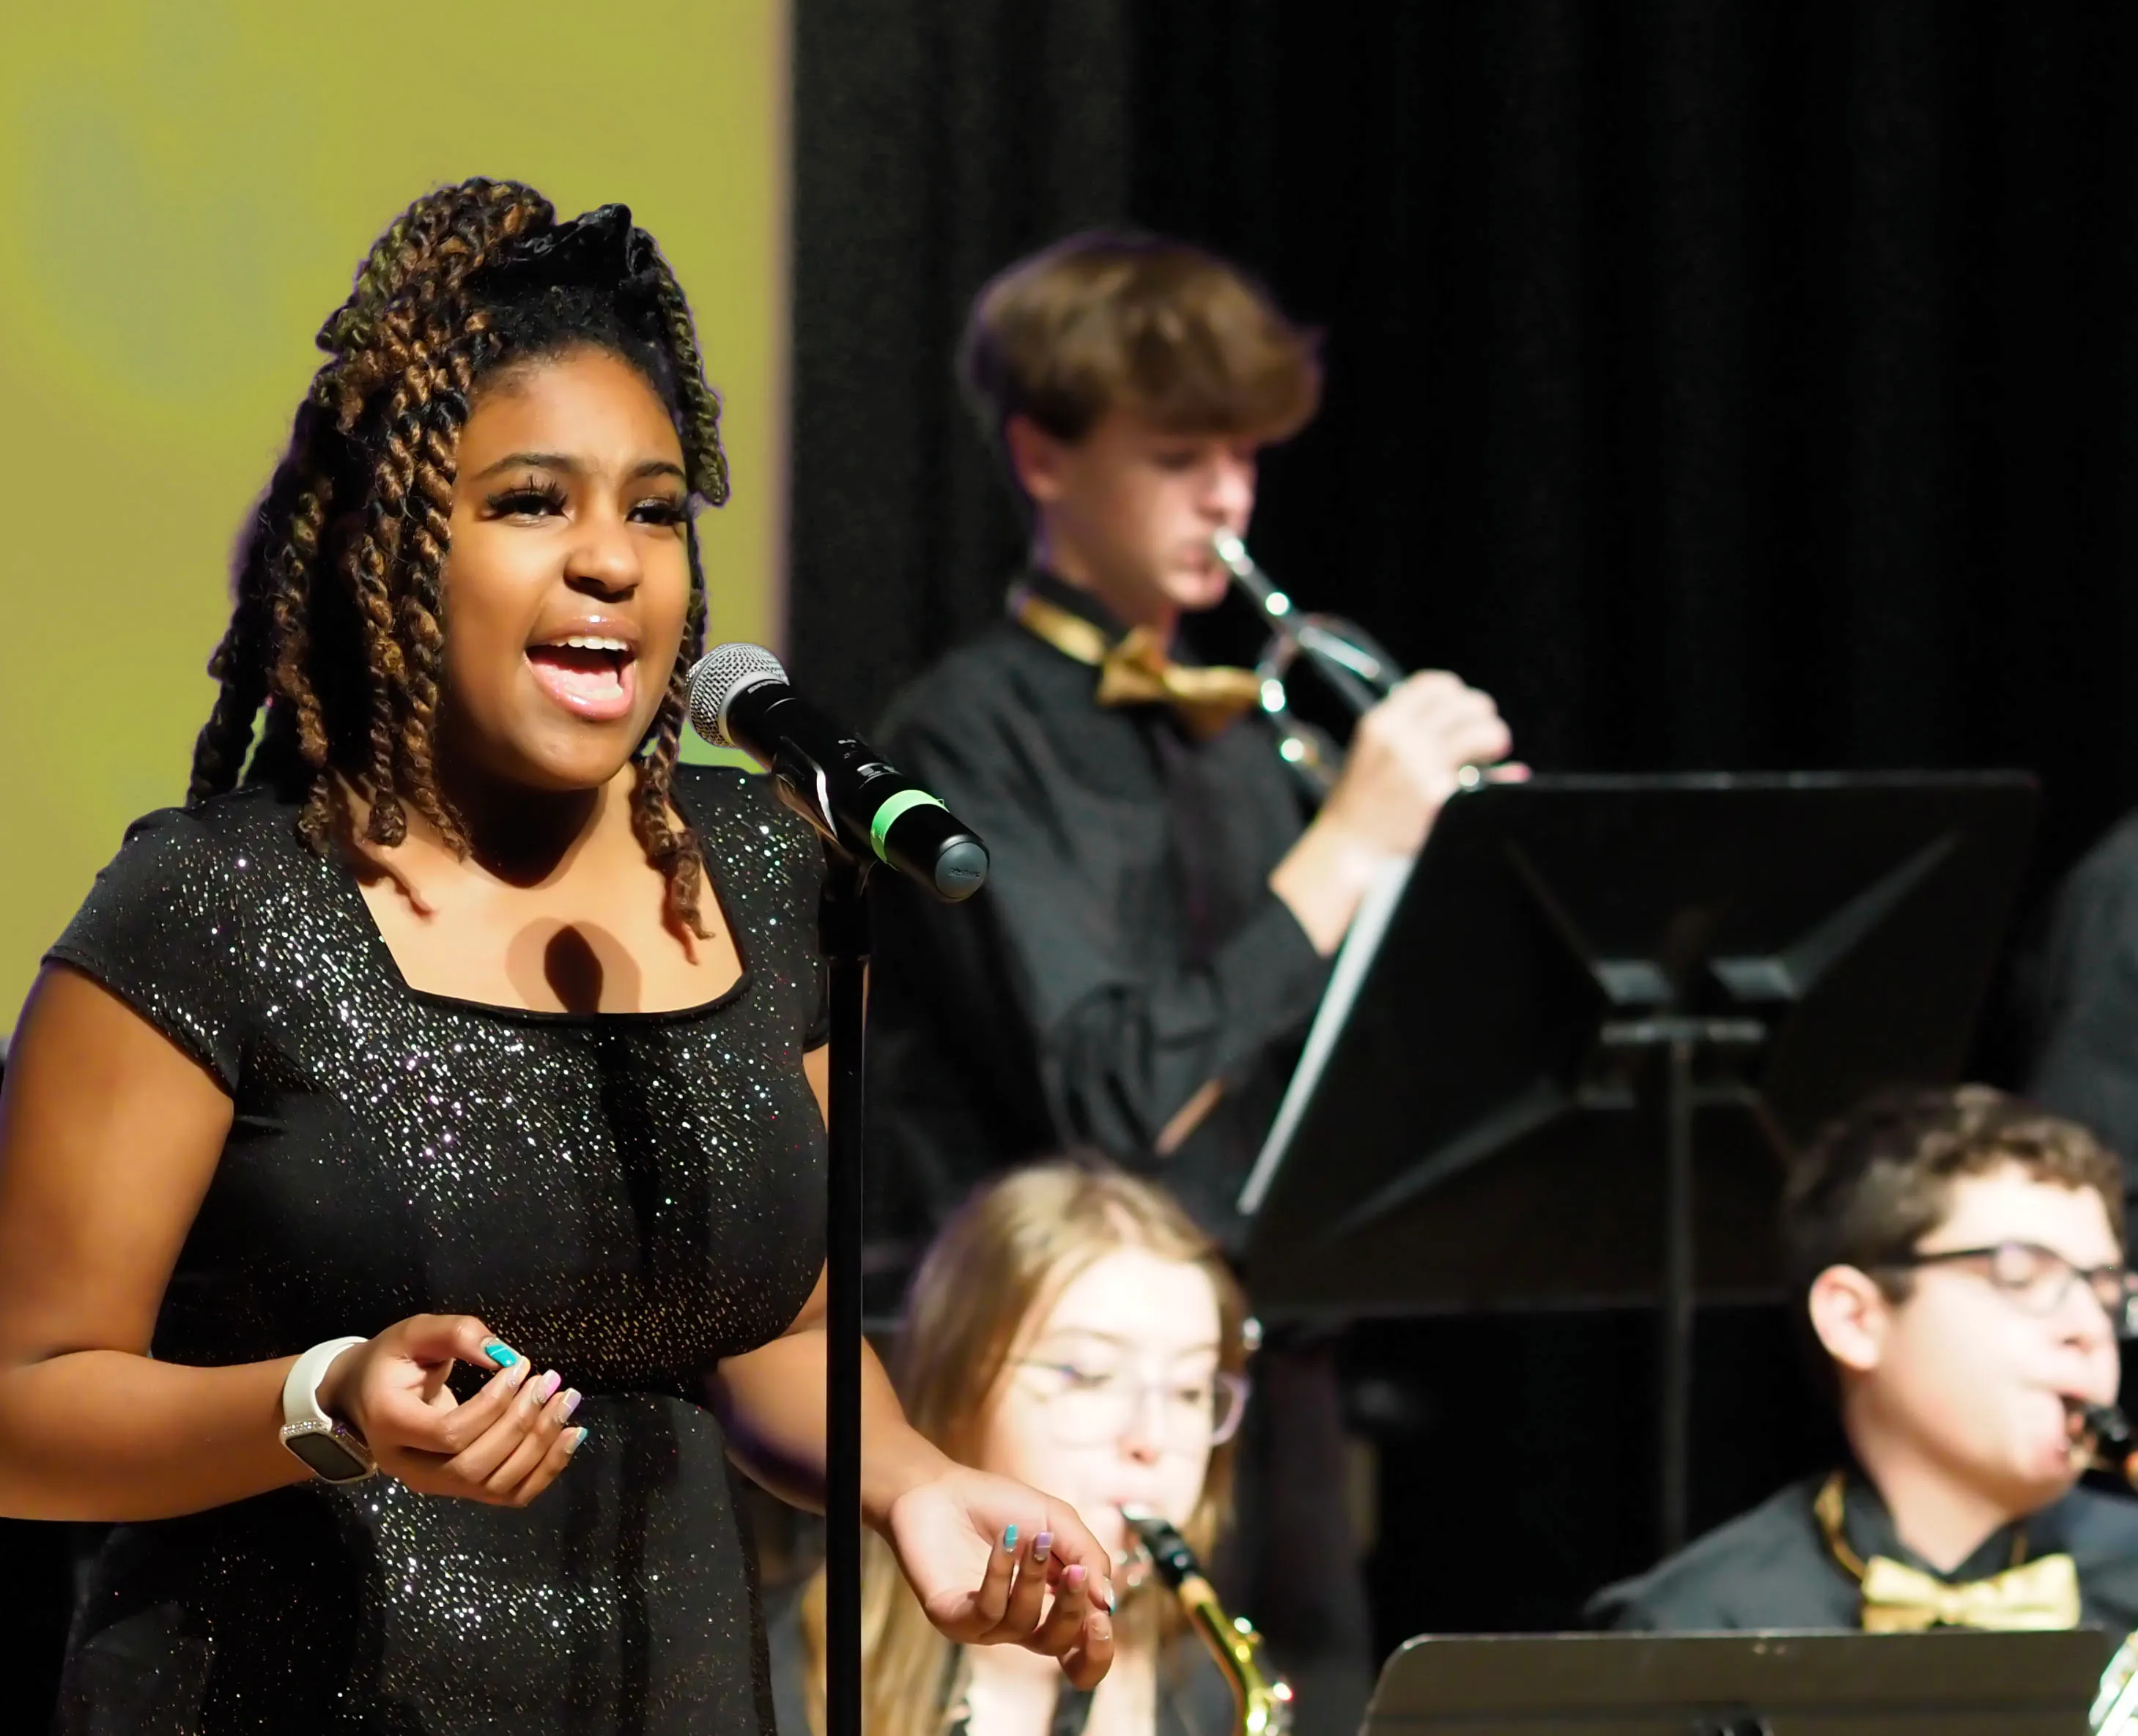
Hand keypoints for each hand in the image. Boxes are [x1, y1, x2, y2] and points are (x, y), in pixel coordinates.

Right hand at [316, 1314, 583, 1506]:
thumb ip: (456, 1334)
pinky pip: (508, 1494)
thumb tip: (503, 1353)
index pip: (450, 1433)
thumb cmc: (391, 1362)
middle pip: (476, 1465)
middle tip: (550, 1383)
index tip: (522, 1367)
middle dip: (522, 1424)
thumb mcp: (414, 1334)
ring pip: (496, 1485)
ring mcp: (436, 1484)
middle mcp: (411, 1467)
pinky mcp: (460, 1488)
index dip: (493, 1404)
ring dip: (541, 1446)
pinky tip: (571, 1436)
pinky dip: (546, 1470)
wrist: (366, 1397)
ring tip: (566, 1403)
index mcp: (392, 1426)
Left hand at [881, 1465, 1115, 1689]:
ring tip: (1036, 1541)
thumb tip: (1106, 1604)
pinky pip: (986, 1611)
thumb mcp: (1056, 1521)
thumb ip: (1088, 1557)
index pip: (1078, 1650)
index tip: (1103, 1620)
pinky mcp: (952, 1616)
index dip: (1097, 1649)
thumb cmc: (999, 1505)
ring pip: (1022, 1624)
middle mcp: (1015, 1622)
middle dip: (1072, 1612)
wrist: (940, 1488)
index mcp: (1047, 1605)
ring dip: (1035, 1579)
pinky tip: (1006, 1542)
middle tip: (1077, 1573)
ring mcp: (983, 1623)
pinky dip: (1001, 1575)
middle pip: (1056, 1644)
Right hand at [1320, 669, 1523, 857]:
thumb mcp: (1374, 754)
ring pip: (1481, 729)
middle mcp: (1400, 736)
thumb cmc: (1363, 803)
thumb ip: (1411, 734)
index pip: (1433, 685)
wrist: (1348, 845)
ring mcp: (1420, 764)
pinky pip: (1484, 772)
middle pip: (1463, 702)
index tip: (1462, 713)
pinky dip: (1496, 774)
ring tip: (1491, 753)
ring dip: (1494, 737)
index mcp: (1381, 721)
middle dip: (1481, 715)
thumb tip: (1469, 724)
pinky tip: (1490, 782)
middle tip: (1484, 736)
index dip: (1457, 694)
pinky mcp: (1437, 792)